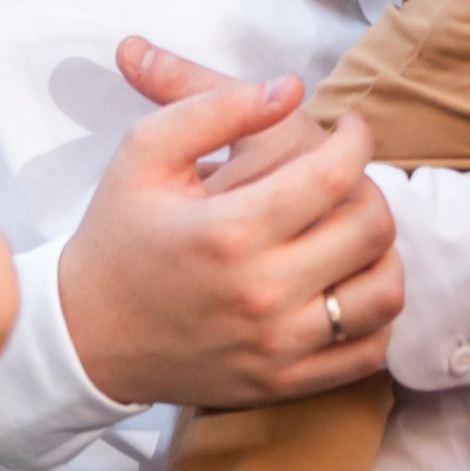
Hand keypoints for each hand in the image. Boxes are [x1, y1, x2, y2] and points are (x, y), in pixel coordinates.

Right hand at [56, 40, 401, 409]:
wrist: (85, 334)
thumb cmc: (117, 235)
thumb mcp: (144, 153)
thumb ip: (214, 106)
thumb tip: (289, 87)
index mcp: (228, 231)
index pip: (334, 176)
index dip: (356, 140)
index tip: (349, 130)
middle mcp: (260, 293)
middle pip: (371, 229)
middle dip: (371, 189)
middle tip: (345, 181)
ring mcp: (276, 346)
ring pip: (384, 293)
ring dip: (382, 253)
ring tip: (352, 233)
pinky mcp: (282, 382)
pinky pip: (367, 352)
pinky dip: (375, 317)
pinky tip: (346, 286)